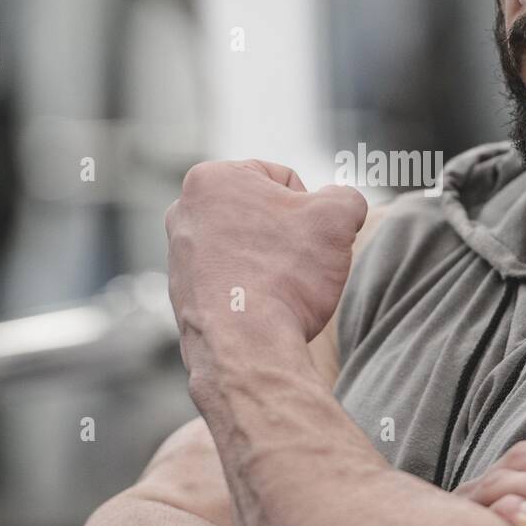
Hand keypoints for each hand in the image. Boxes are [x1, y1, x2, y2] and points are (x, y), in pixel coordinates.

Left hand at [164, 160, 367, 369]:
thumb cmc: (286, 275)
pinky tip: (267, 308)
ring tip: (286, 288)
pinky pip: (232, 279)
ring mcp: (179, 255)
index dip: (312, 209)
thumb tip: (344, 206)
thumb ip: (347, 197)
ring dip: (272, 262)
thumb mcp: (337, 218)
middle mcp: (184, 212)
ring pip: (248, 246)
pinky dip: (253, 288)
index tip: (312, 239)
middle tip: (303, 263)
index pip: (285, 179)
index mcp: (212, 179)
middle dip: (288, 234)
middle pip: (262, 213)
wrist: (246, 346)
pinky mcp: (182, 293)